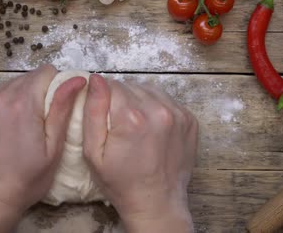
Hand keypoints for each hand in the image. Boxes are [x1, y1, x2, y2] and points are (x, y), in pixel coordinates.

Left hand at [0, 65, 85, 232]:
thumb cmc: (27, 179)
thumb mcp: (53, 147)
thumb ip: (63, 108)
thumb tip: (77, 79)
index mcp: (22, 104)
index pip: (45, 72)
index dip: (56, 85)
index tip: (56, 104)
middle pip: (26, 78)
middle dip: (37, 92)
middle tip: (40, 119)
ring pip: (8, 86)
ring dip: (18, 98)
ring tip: (21, 124)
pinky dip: (0, 106)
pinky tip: (3, 127)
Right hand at [82, 75, 197, 232]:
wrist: (157, 203)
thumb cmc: (121, 182)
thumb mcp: (93, 152)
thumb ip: (93, 111)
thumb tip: (96, 79)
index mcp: (131, 118)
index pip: (111, 85)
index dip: (104, 98)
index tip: (105, 117)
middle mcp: (158, 111)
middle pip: (130, 86)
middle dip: (121, 101)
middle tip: (120, 127)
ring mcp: (178, 114)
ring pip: (149, 90)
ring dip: (140, 102)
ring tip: (136, 126)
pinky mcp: (189, 119)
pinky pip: (166, 100)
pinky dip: (156, 108)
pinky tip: (152, 129)